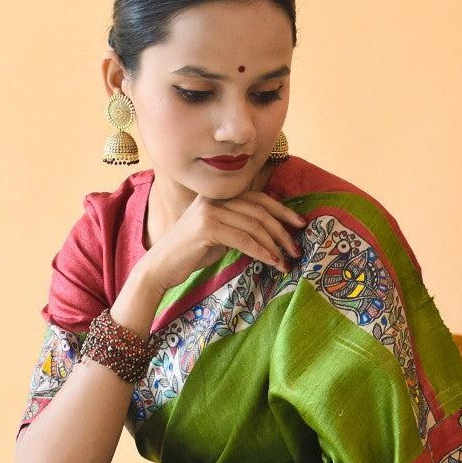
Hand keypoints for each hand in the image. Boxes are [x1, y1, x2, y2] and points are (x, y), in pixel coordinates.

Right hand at [140, 185, 306, 296]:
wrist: (161, 267)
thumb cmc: (191, 254)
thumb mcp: (219, 235)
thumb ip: (240, 226)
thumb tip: (271, 232)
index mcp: (219, 196)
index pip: (258, 198)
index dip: (282, 210)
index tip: (300, 224)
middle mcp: (214, 198)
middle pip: (259, 211)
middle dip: (282, 231)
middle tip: (297, 250)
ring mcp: (210, 210)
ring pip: (254, 225)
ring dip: (275, 245)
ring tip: (287, 261)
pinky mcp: (207, 226)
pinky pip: (243, 238)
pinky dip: (261, 251)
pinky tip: (272, 262)